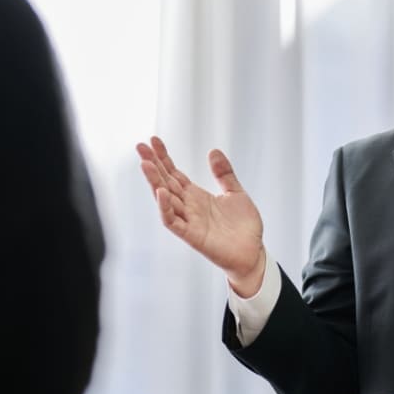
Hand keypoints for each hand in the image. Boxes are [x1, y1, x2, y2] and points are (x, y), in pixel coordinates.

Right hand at [136, 136, 265, 295]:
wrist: (252, 252)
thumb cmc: (243, 227)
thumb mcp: (236, 193)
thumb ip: (224, 174)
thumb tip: (213, 151)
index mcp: (196, 196)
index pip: (174, 173)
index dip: (164, 157)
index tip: (153, 140)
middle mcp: (188, 206)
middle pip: (165, 182)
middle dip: (153, 165)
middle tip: (140, 147)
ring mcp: (188, 220)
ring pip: (165, 199)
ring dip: (154, 182)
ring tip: (146, 164)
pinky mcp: (192, 235)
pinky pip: (173, 221)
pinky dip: (165, 208)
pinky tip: (161, 192)